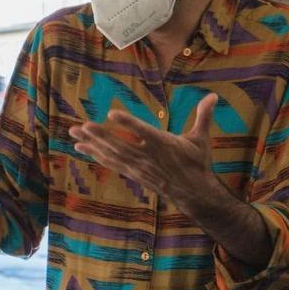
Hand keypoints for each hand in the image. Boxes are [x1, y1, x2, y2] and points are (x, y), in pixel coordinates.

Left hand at [68, 94, 218, 202]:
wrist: (194, 193)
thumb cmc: (197, 163)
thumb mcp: (201, 139)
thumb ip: (204, 116)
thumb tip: (214, 96)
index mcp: (164, 144)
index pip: (143, 131)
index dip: (128, 123)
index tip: (112, 113)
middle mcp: (148, 156)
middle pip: (120, 145)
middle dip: (98, 135)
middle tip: (80, 126)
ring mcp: (138, 167)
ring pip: (112, 154)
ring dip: (92, 144)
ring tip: (74, 134)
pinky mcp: (134, 174)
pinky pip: (111, 163)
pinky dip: (96, 155)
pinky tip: (83, 148)